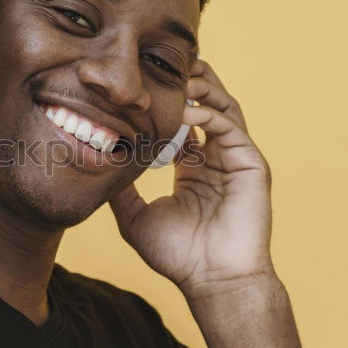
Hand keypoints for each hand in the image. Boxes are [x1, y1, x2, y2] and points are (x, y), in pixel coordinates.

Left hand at [109, 58, 276, 298]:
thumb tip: (95, 171)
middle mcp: (217, 159)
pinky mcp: (252, 166)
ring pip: (224, 108)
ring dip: (203, 89)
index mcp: (194, 168)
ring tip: (178, 78)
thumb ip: (120, 192)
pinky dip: (210, 115)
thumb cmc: (179, 256)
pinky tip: (187, 113)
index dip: (165, 102)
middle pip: (208, 104)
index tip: (138, 88)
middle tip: (163, 66)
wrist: (212, 281)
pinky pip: (231, 129)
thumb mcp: (136, 218)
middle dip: (190, 82)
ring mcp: (236, 160)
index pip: (184, 122)